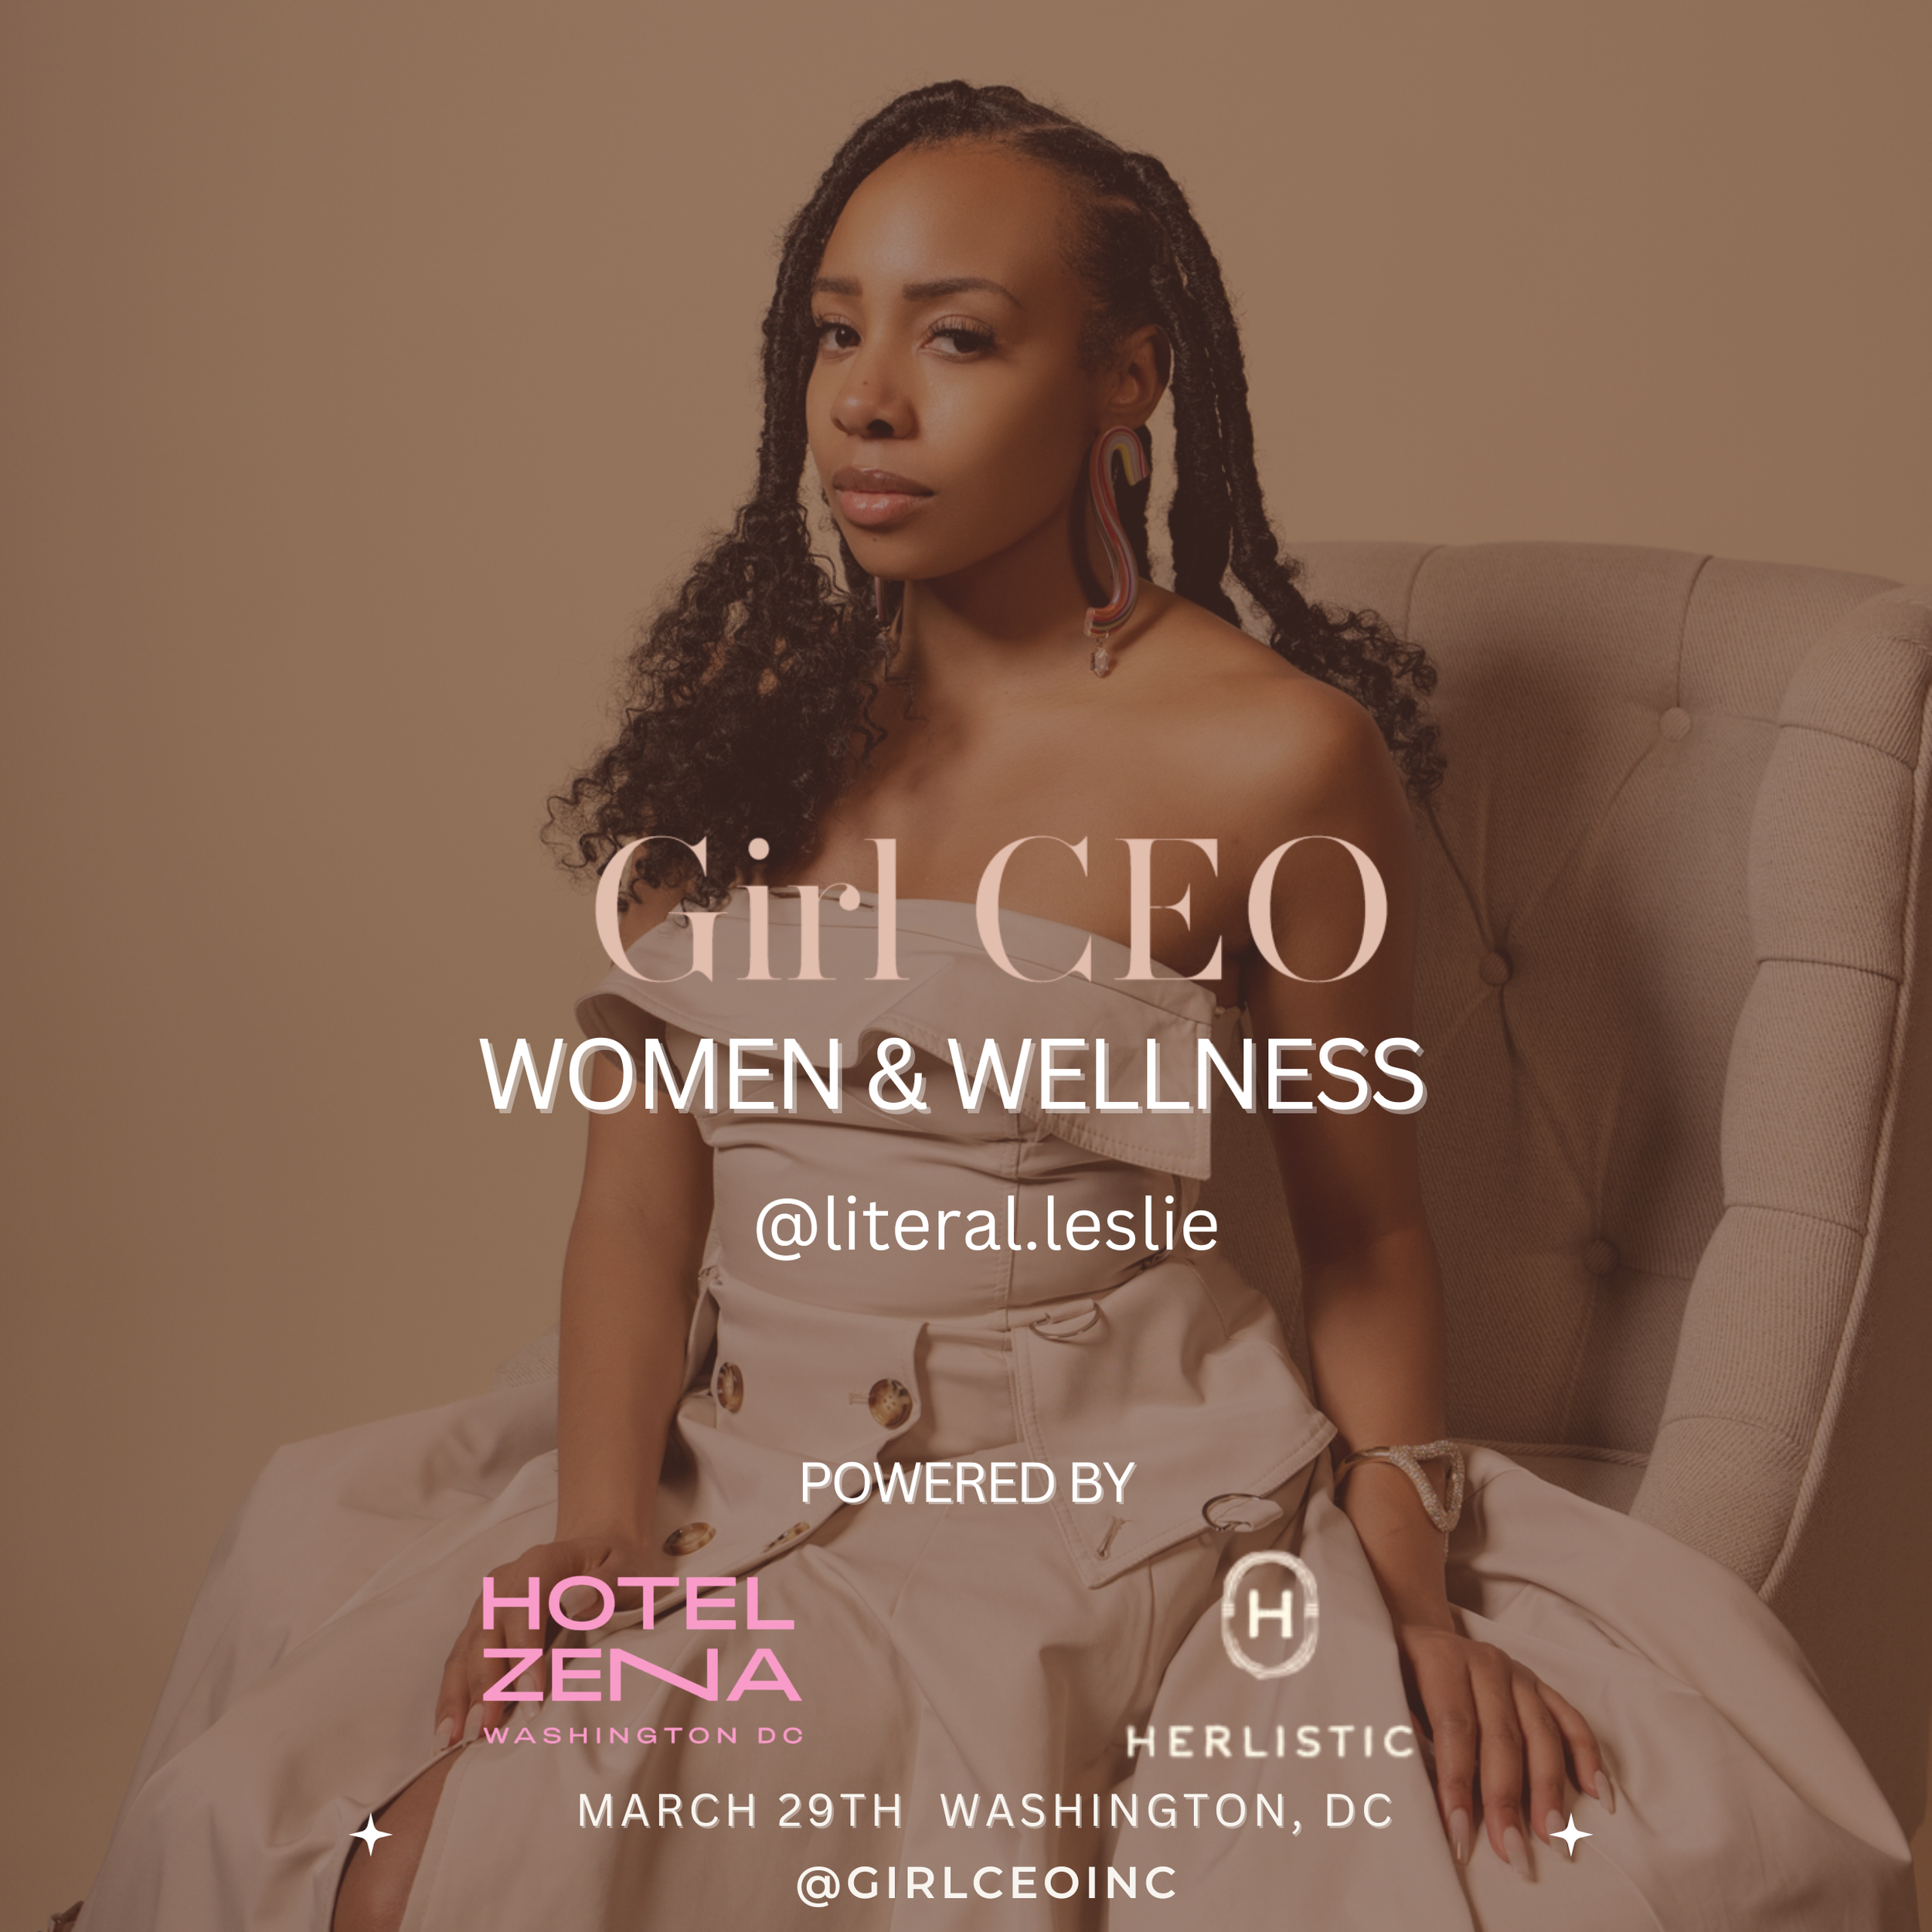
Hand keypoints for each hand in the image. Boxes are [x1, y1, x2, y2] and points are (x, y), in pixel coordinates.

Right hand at [433, 1533, 654, 1750]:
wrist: (598, 1559)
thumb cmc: (618, 1570)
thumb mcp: (627, 1570)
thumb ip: (607, 1585)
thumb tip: (575, 1602)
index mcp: (542, 1563)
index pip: (525, 1607)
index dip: (524, 1653)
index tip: (532, 1697)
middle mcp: (505, 1583)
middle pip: (487, 1633)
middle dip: (485, 1684)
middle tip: (486, 1730)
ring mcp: (488, 1606)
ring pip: (465, 1651)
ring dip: (457, 1697)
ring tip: (453, 1741)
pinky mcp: (480, 1628)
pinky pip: (459, 1663)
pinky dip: (452, 1698)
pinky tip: (447, 1733)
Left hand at [1394, 1619, 1610, 1874]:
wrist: (1416, 1626)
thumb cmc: (1394, 1669)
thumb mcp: (1381, 1686)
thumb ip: (1393, 1725)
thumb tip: (1402, 1776)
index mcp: (1441, 1659)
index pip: (1454, 1727)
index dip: (1457, 1782)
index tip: (1459, 1834)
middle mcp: (1485, 1663)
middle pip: (1502, 1736)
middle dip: (1507, 1799)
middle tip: (1512, 1851)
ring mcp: (1517, 1673)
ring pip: (1541, 1732)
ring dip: (1550, 1789)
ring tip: (1553, 1838)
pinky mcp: (1539, 1684)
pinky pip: (1570, 1719)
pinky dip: (1587, 1756)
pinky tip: (1598, 1795)